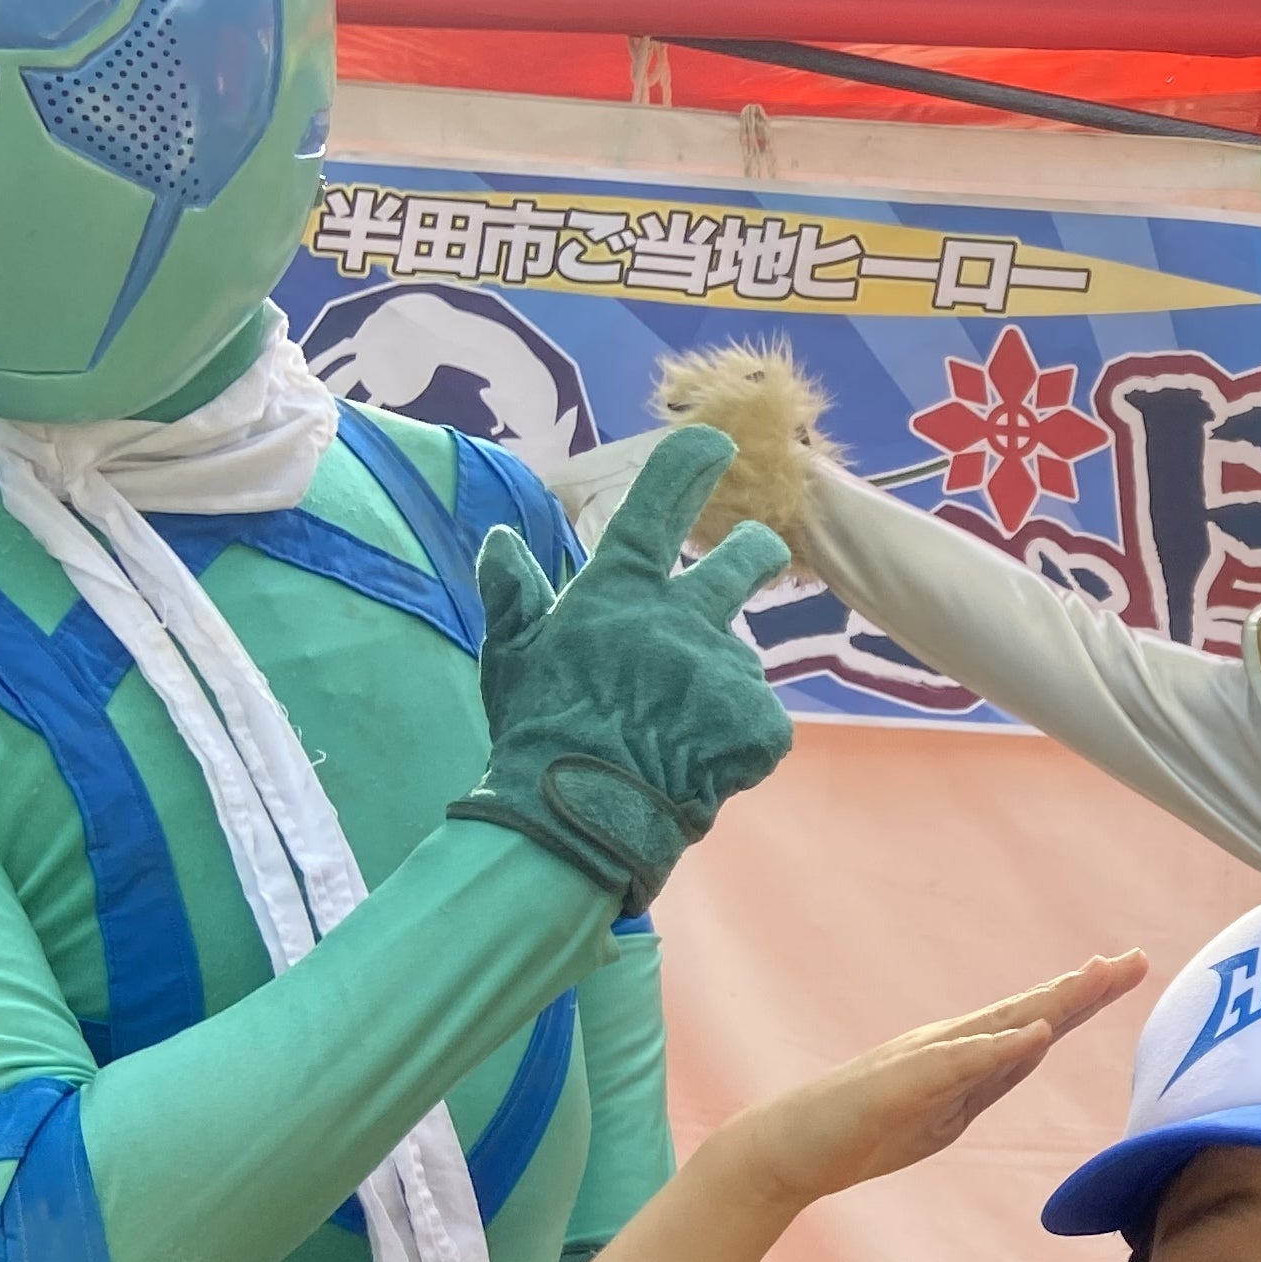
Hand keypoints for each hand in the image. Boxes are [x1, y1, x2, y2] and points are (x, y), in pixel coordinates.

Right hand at [455, 424, 798, 909]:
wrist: (579, 819)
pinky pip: (759, 726)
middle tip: (760, 551)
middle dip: (757, 549)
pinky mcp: (761, 723)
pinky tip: (700, 770)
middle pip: (746, 560)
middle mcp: (681, 618)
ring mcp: (726, 669)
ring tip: (672, 738)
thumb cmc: (537, 736)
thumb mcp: (510, 660)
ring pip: (739, 663)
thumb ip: (513, 596)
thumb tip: (500, 540)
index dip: (689, 468)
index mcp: (618, 595)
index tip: (717, 442)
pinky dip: (738, 747)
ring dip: (718, 687)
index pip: (656, 510)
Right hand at [707, 955, 1149, 1212]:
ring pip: (999, 1027)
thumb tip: (1031, 1048)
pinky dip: (999, 1048)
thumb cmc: (859, 1133)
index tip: (1125, 972)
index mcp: (962, 1060)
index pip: (1035, 1025)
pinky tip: (1035, 1033)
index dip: (1081, 1000)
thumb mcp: (942, 1113)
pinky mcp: (899, 1084)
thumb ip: (985, 1079)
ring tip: (1097, 978)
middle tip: (1135, 961)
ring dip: (1051, 1003)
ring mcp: (923, 1062)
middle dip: (1084, 989)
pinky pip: (957, 1065)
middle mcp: (948, 1047)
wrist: (786, 1150)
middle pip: (1028, 1013)